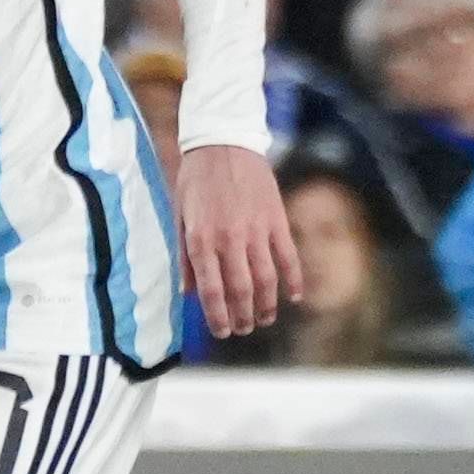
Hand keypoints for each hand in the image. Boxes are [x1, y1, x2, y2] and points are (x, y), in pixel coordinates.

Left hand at [174, 142, 299, 340]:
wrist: (223, 141)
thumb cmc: (196, 179)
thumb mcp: (180, 216)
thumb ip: (184, 256)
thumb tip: (188, 292)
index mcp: (201, 240)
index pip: (211, 291)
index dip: (218, 317)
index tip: (222, 332)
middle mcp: (228, 240)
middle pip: (240, 291)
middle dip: (242, 317)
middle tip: (243, 329)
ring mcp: (256, 231)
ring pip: (266, 280)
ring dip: (267, 306)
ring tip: (264, 319)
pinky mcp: (276, 220)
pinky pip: (288, 257)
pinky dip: (294, 279)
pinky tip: (294, 296)